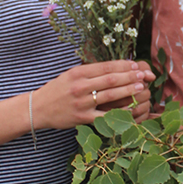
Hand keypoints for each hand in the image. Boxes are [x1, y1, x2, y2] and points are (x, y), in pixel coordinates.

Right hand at [34, 60, 154, 128]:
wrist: (38, 108)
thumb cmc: (57, 90)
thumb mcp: (70, 75)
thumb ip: (90, 72)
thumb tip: (114, 68)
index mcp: (78, 73)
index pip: (106, 67)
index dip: (124, 65)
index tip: (137, 65)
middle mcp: (80, 86)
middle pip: (110, 79)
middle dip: (130, 76)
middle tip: (144, 75)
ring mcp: (82, 103)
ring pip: (110, 95)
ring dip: (128, 90)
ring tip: (142, 87)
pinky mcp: (82, 118)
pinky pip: (105, 116)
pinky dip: (119, 113)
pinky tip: (131, 110)